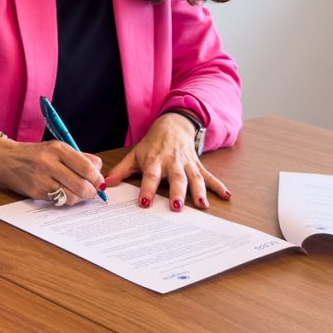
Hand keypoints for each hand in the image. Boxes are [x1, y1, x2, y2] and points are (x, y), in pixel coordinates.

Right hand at [0, 136, 104, 205]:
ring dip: (79, 198)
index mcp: (58, 149)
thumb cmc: (34, 154)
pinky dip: (65, 199)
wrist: (5, 159)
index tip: (99, 182)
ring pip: (72, 196)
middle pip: (82, 184)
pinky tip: (63, 193)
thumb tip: (98, 169)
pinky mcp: (36, 192)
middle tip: (92, 192)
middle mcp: (49, 163)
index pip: (86, 167)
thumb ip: (79, 157)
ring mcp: (42, 179)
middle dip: (91, 192)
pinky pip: (59, 201)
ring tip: (77, 193)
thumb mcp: (56, 148)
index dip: (97, 178)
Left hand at [104, 113, 230, 211]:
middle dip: (176, 192)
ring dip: (199, 191)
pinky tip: (227, 196)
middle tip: (176, 207)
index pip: (150, 177)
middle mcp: (172, 163)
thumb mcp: (135, 155)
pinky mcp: (197, 164)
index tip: (145, 203)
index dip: (148, 190)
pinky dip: (219, 186)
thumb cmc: (152, 144)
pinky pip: (209, 176)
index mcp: (155, 161)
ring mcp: (187, 163)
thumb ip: (121, 171)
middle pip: (176, 178)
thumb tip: (105, 184)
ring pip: (194, 178)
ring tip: (203, 205)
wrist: (172, 125)